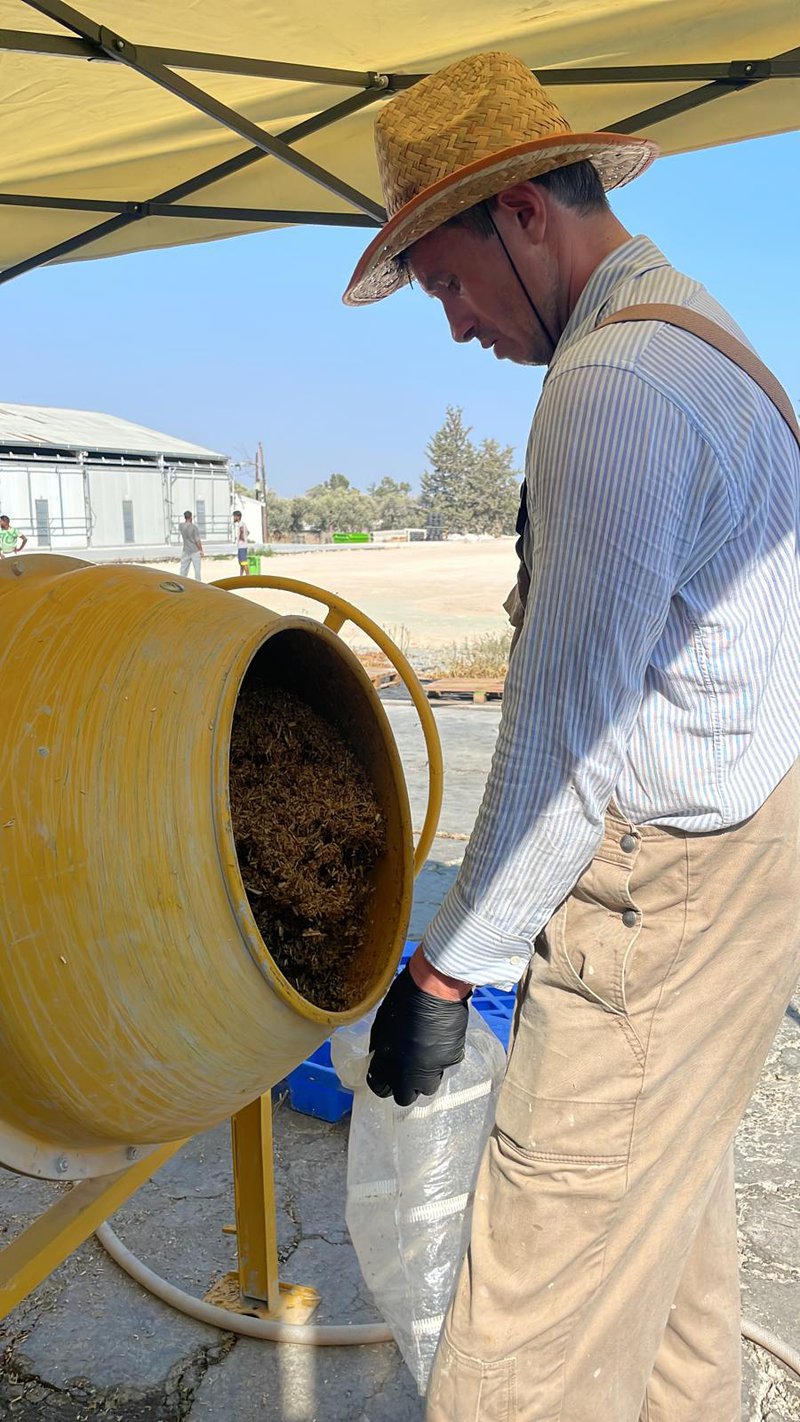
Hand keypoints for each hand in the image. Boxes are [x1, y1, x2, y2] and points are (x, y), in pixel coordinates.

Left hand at [367, 965, 470, 1106]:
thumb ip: (381, 1046)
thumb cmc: (403, 998)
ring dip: (424, 1077)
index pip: (380, 1089)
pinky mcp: (452, 1061)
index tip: (385, 1075)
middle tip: (406, 1071)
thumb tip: (380, 1057)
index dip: (382, 1082)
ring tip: (425, 1058)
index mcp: (387, 1062)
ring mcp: (432, 1069)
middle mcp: (409, 1073)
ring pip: (427, 1088)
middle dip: (405, 1087)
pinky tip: (439, 1042)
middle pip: (405, 1097)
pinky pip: (444, 1068)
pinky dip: (441, 1060)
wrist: (435, 989)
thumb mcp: (382, 1023)